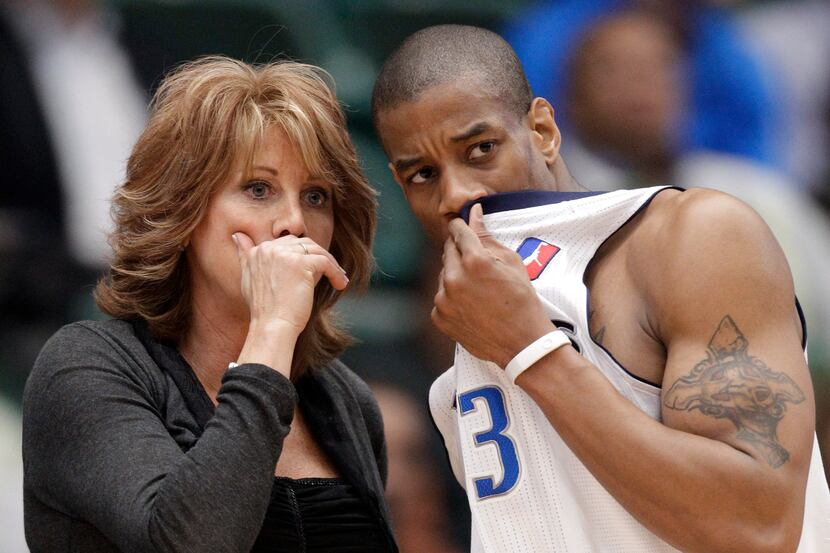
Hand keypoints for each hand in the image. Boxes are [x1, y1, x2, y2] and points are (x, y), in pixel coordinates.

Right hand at [233, 232, 348, 334]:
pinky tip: (340, 284)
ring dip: (331, 265)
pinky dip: (336, 272)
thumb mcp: (248, 278)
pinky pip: (325, 262)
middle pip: (304, 243)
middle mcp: (269, 248)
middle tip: (331, 271)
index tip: (313, 271)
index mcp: (258, 250)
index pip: (288, 243)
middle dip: (319, 257)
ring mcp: (284, 255)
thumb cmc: (264, 309)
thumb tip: (237, 235)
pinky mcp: (300, 263)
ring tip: (339, 279)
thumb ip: (245, 255)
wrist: (271, 326)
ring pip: (317, 251)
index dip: (303, 256)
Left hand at [432, 204, 553, 367]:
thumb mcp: (511, 262)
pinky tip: (471, 305)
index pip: (458, 230)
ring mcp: (443, 299)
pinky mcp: (439, 317)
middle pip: (448, 250)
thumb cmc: (522, 300)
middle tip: (477, 263)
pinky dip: (452, 297)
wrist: (522, 343)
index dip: (461, 226)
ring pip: (444, 275)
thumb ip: (487, 236)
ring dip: (456, 275)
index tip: (463, 226)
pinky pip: (441, 297)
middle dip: (460, 251)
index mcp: (474, 261)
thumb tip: (473, 213)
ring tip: (478, 289)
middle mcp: (454, 278)